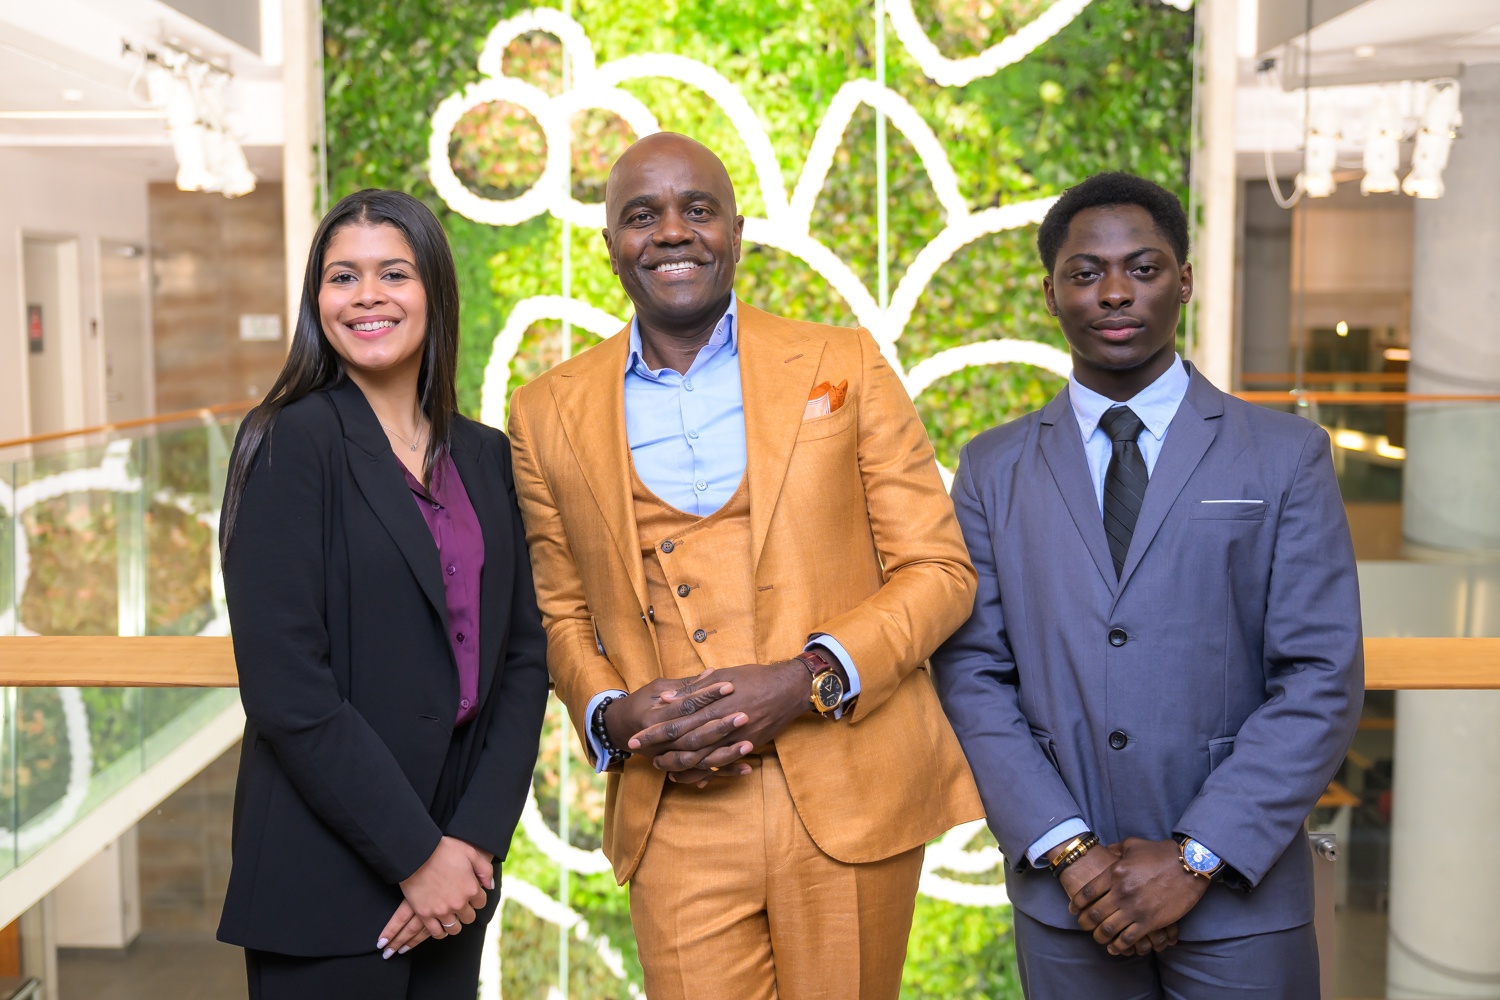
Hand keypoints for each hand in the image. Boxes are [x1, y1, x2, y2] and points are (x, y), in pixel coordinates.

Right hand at [383, 837, 493, 953]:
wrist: (416, 853)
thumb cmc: (443, 850)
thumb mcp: (470, 853)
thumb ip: (484, 870)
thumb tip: (490, 886)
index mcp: (471, 889)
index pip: (481, 903)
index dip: (476, 898)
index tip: (469, 894)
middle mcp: (459, 903)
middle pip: (469, 917)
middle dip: (466, 911)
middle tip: (459, 904)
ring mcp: (442, 910)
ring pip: (454, 928)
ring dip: (454, 923)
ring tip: (451, 917)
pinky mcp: (425, 914)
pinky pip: (436, 932)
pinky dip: (440, 932)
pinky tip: (440, 926)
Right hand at [603, 672, 747, 775]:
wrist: (617, 728)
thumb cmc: (640, 703)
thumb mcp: (657, 688)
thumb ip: (685, 685)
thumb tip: (712, 673)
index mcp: (656, 715)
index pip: (686, 705)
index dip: (708, 696)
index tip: (730, 686)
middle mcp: (663, 741)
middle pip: (695, 735)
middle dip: (720, 726)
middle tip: (744, 714)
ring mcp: (672, 756)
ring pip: (701, 759)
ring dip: (726, 753)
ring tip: (749, 743)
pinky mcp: (680, 766)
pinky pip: (705, 772)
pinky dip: (726, 772)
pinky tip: (747, 768)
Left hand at [633, 660, 809, 785]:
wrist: (789, 689)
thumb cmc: (754, 677)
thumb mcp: (723, 676)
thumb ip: (693, 689)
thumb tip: (665, 698)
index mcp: (712, 705)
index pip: (676, 722)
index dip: (654, 732)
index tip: (635, 738)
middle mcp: (722, 725)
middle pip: (685, 743)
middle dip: (661, 751)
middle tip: (640, 756)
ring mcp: (735, 739)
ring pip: (702, 758)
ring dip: (680, 766)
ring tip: (661, 769)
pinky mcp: (747, 746)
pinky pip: (722, 764)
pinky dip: (706, 773)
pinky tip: (692, 778)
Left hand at [1057, 844, 1176, 955]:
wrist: (1189, 865)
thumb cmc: (1161, 853)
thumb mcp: (1133, 845)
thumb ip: (1116, 849)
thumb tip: (1105, 851)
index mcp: (1114, 873)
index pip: (1087, 893)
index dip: (1077, 903)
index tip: (1073, 910)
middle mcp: (1121, 892)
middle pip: (1093, 914)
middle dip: (1085, 923)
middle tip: (1083, 926)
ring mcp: (1135, 908)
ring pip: (1108, 929)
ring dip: (1099, 937)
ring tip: (1098, 938)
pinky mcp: (1150, 922)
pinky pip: (1128, 939)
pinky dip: (1118, 946)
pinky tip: (1114, 948)